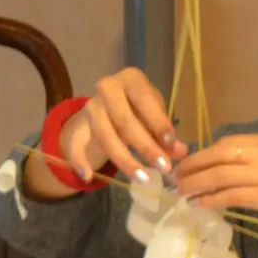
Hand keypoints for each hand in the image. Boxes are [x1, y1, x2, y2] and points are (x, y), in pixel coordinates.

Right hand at [26, 68, 185, 198]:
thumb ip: (166, 134)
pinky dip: (79, 160)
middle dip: (145, 147)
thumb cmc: (142, 108)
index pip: (144, 100)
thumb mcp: (156, 116)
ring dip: (126, 160)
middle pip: (124, 121)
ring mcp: (91, 106)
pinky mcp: (79, 124)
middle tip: (164, 167)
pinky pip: (76, 143)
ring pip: (106, 136)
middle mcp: (108, 88)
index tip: (172, 144)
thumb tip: (181, 152)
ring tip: (144, 178)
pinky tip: (88, 177)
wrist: (113, 104)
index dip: (158, 122)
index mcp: (131, 79)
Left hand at [171, 133, 257, 231]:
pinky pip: (230, 196)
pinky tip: (199, 203)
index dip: (204, 152)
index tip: (191, 162)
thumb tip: (237, 164)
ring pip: (219, 175)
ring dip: (195, 183)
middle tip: (175, 176)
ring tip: (180, 191)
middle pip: (218, 155)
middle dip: (193, 166)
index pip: (228, 142)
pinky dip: (212, 199)